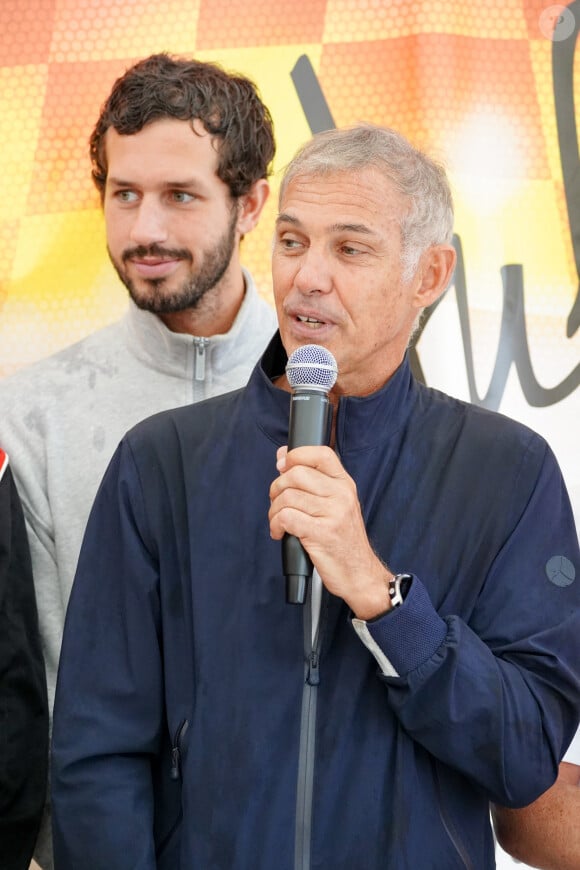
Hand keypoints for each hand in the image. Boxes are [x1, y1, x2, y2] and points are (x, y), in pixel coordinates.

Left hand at [268, 445, 392, 618]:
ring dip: (274, 511)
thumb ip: (313, 482)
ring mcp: (333, 513)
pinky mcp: (321, 533)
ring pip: (287, 496)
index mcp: (345, 484)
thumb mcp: (337, 505)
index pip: (320, 453)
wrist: (360, 574)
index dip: (295, 455)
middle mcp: (341, 495)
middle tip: (277, 502)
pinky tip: (280, 533)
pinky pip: (286, 517)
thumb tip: (283, 457)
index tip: (282, 465)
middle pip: (296, 474)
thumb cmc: (344, 541)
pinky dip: (276, 525)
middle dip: (277, 488)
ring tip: (279, 522)